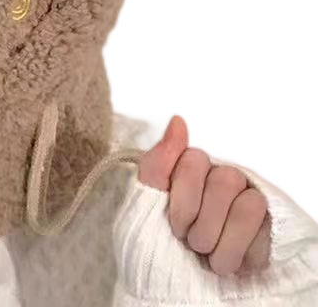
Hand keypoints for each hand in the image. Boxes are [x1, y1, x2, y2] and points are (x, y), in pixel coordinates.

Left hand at [138, 115, 271, 276]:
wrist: (173, 289)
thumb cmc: (154, 244)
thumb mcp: (144, 202)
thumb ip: (158, 162)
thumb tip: (178, 121)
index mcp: (190, 168)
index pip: (194, 159)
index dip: (182, 198)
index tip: (173, 223)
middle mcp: (221, 179)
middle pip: (224, 181)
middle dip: (201, 223)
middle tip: (190, 242)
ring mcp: (247, 200)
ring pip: (248, 205)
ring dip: (222, 241)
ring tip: (209, 256)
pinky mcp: (267, 227)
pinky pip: (266, 231)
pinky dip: (243, 254)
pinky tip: (231, 260)